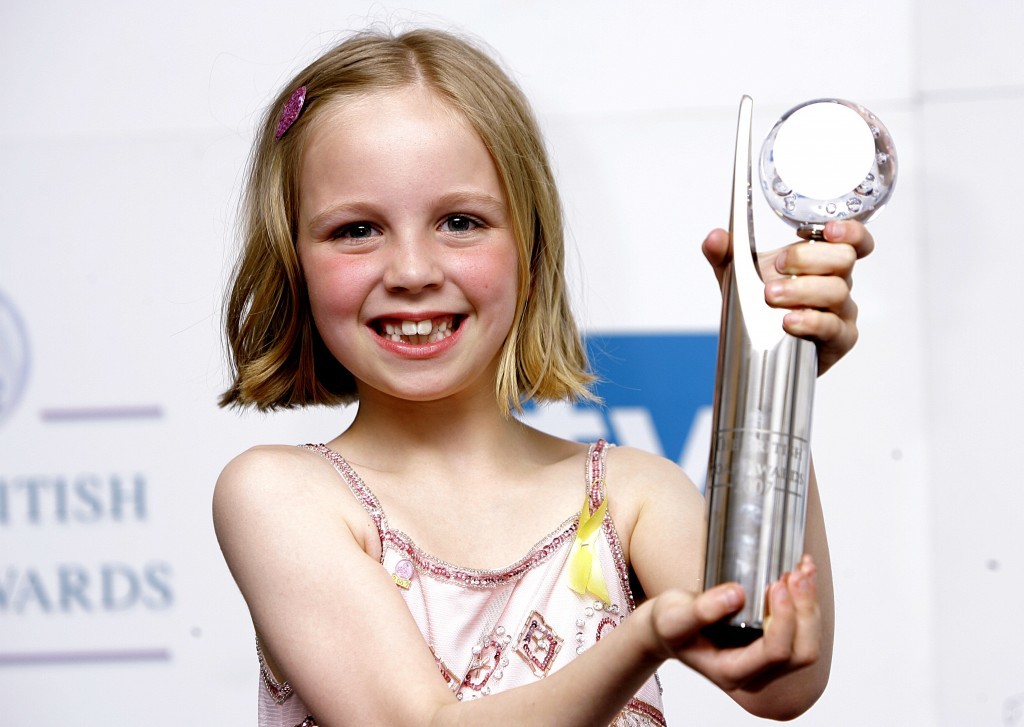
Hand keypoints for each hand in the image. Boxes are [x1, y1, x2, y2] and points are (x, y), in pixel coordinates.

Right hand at [650, 557, 821, 710]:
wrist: (668, 627)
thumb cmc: (668, 625)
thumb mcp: (673, 617)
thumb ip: (701, 610)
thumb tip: (736, 595)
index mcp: (733, 672)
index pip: (774, 653)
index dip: (784, 620)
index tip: (776, 585)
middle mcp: (757, 673)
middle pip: (801, 652)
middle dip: (805, 611)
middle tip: (796, 574)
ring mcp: (768, 661)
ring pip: (807, 642)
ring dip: (810, 604)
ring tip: (803, 567)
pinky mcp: (773, 642)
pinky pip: (802, 629)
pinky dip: (807, 600)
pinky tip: (802, 570)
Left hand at [702, 220, 873, 374]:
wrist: (759, 346)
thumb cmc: (759, 304)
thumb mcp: (736, 275)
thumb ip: (725, 254)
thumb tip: (715, 238)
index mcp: (821, 260)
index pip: (852, 239)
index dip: (850, 231)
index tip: (828, 229)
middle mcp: (838, 281)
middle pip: (843, 259)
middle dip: (809, 258)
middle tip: (778, 265)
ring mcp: (841, 311)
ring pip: (837, 292)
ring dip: (802, 290)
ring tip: (771, 295)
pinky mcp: (839, 339)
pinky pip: (833, 327)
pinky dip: (810, 322)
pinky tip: (789, 321)